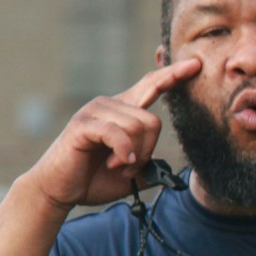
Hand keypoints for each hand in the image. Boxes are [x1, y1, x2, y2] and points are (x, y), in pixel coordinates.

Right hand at [27, 57, 201, 210]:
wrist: (59, 190)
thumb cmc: (93, 179)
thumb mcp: (130, 172)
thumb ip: (148, 164)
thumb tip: (165, 166)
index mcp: (123, 111)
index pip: (152, 85)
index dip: (173, 75)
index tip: (196, 65)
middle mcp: (110, 105)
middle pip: (153, 121)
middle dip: (148, 151)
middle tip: (130, 167)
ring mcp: (95, 111)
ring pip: (139, 128)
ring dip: (134, 157)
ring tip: (118, 166)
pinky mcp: (83, 124)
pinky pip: (119, 134)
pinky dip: (124, 153)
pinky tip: (117, 164)